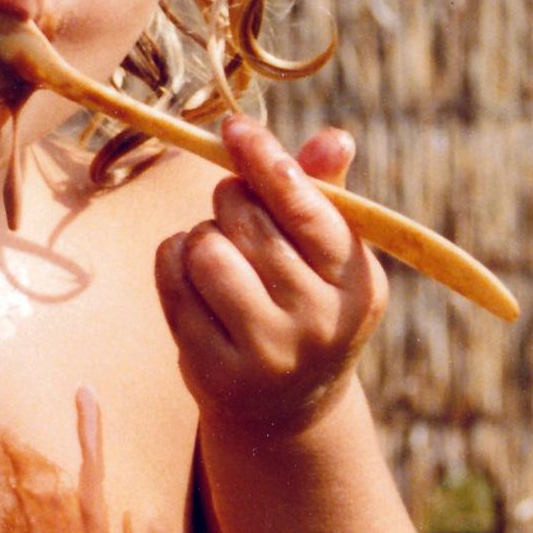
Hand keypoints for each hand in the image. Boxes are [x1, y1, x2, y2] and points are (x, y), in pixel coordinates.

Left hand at [153, 116, 389, 434]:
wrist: (286, 406)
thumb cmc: (305, 299)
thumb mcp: (328, 253)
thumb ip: (324, 192)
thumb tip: (335, 138)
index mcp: (359, 284)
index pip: (307, 208)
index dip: (266, 160)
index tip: (236, 127)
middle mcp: (320, 323)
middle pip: (248, 222)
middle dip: (230, 199)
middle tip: (234, 209)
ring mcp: (268, 354)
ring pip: (206, 250)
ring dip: (202, 235)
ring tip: (218, 249)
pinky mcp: (216, 373)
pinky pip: (173, 283)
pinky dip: (173, 260)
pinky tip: (191, 272)